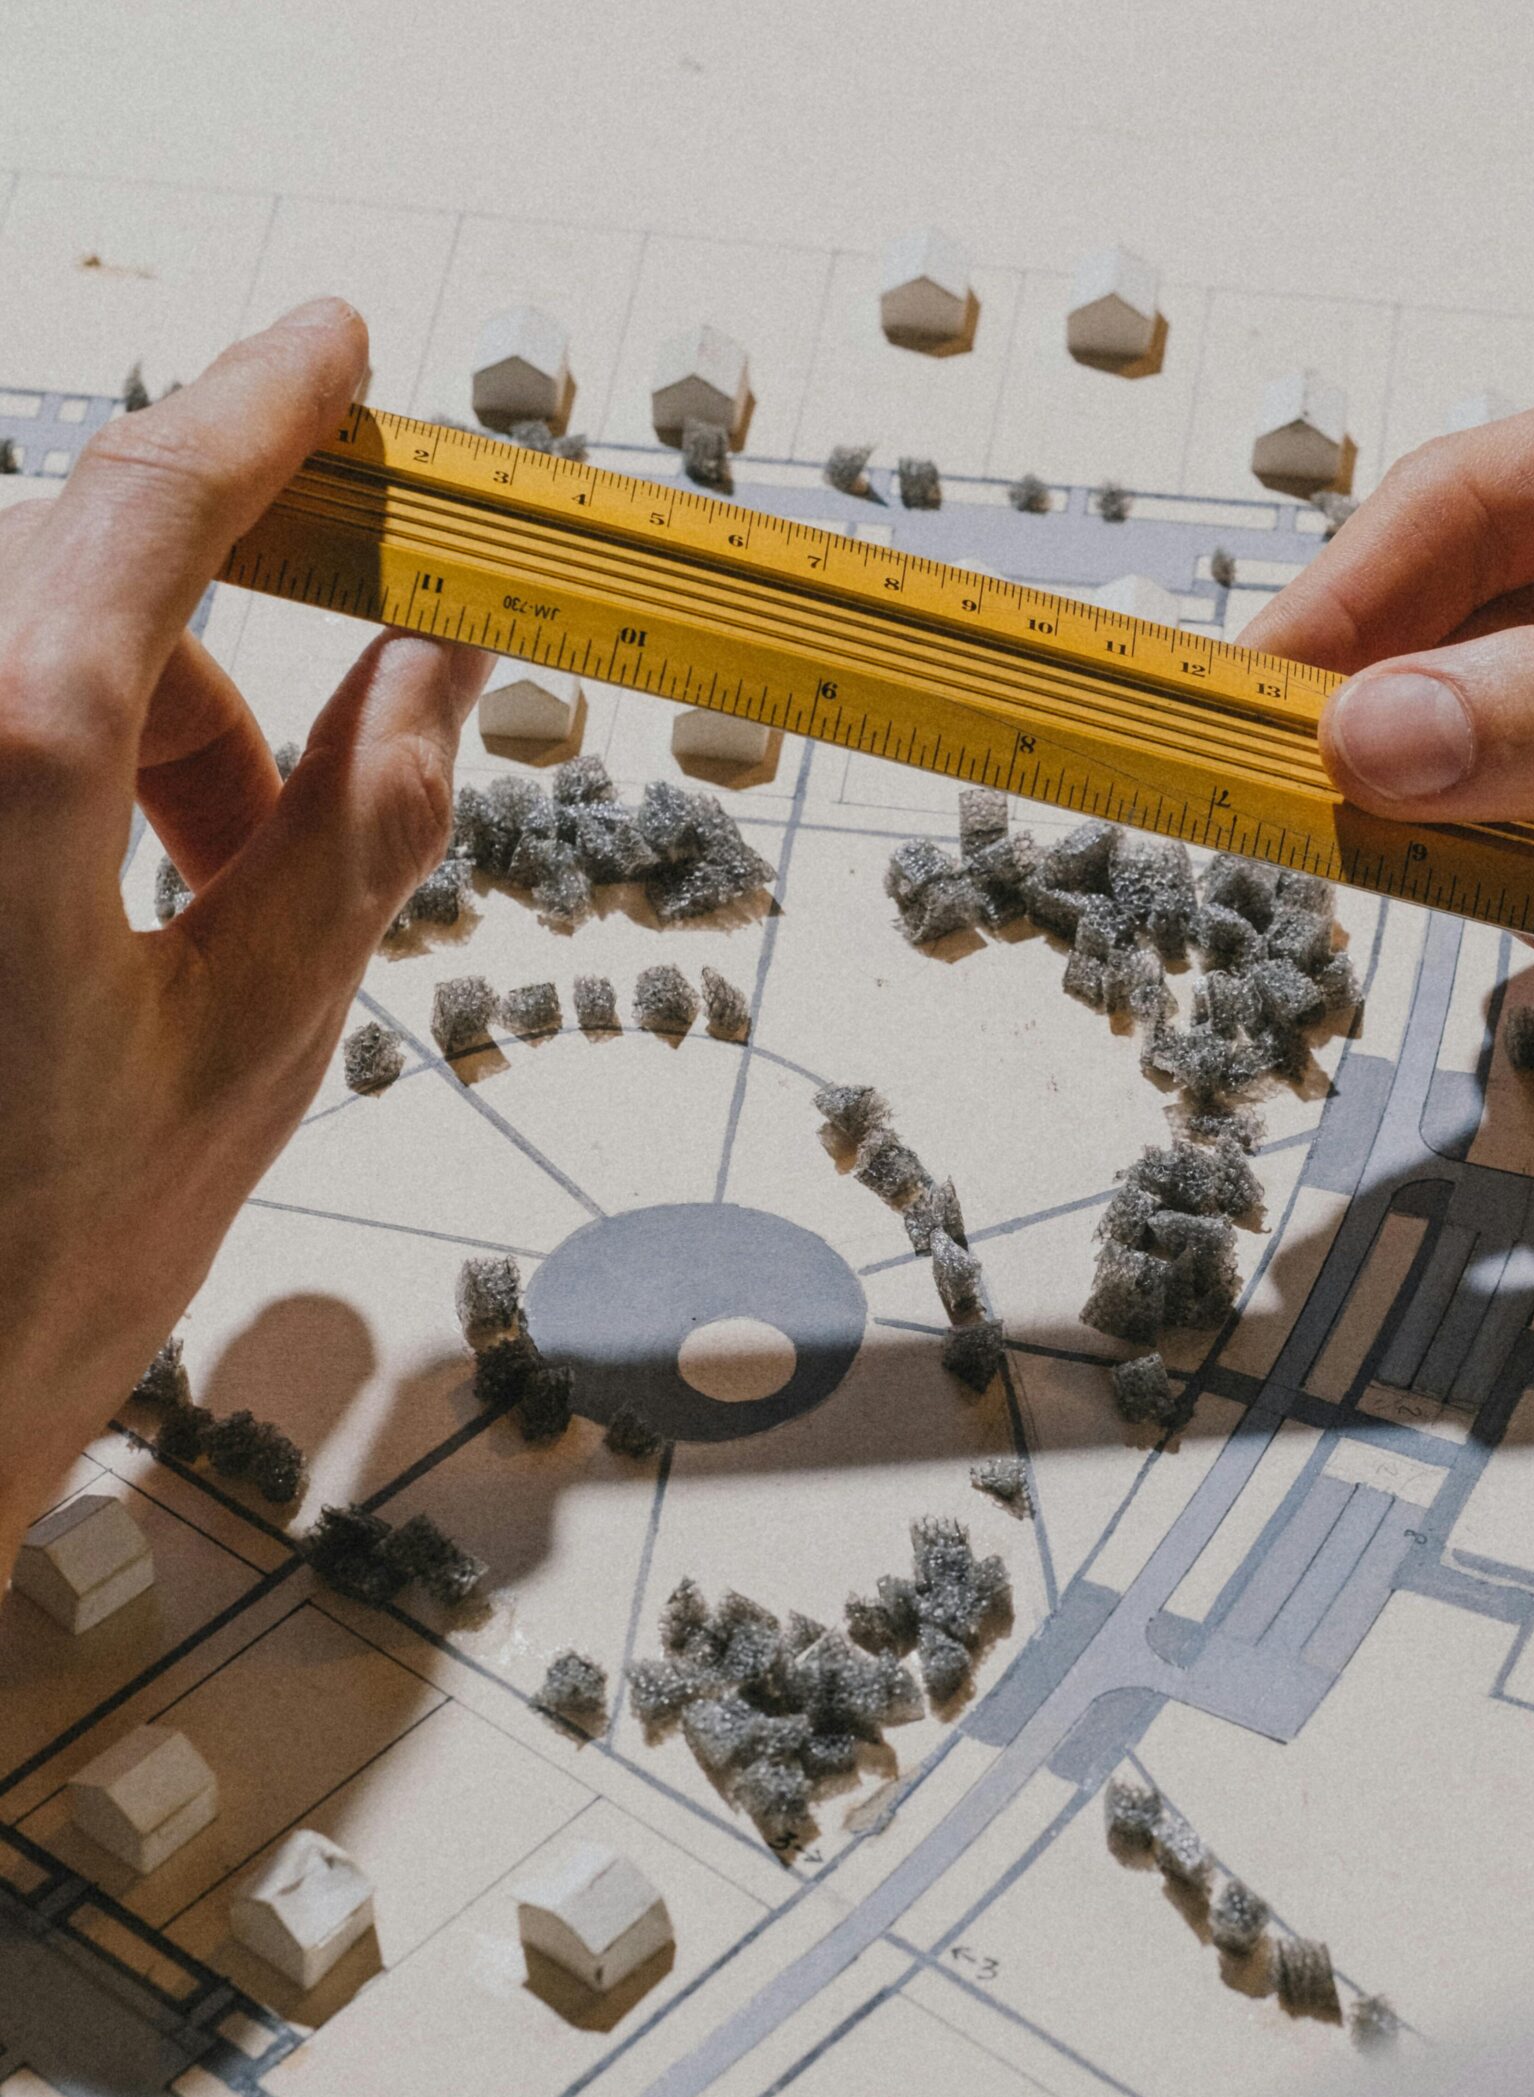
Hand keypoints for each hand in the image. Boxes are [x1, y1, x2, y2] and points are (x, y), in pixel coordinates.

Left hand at [0, 299, 489, 1568]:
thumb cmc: (53, 1257)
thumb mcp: (271, 1027)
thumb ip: (370, 809)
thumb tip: (440, 658)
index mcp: (15, 764)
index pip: (150, 501)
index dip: (262, 408)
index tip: (328, 352)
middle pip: (77, 568)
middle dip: (209, 660)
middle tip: (298, 804)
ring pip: (19, 639)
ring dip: (125, 729)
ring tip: (180, 906)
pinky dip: (53, 760)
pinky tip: (90, 896)